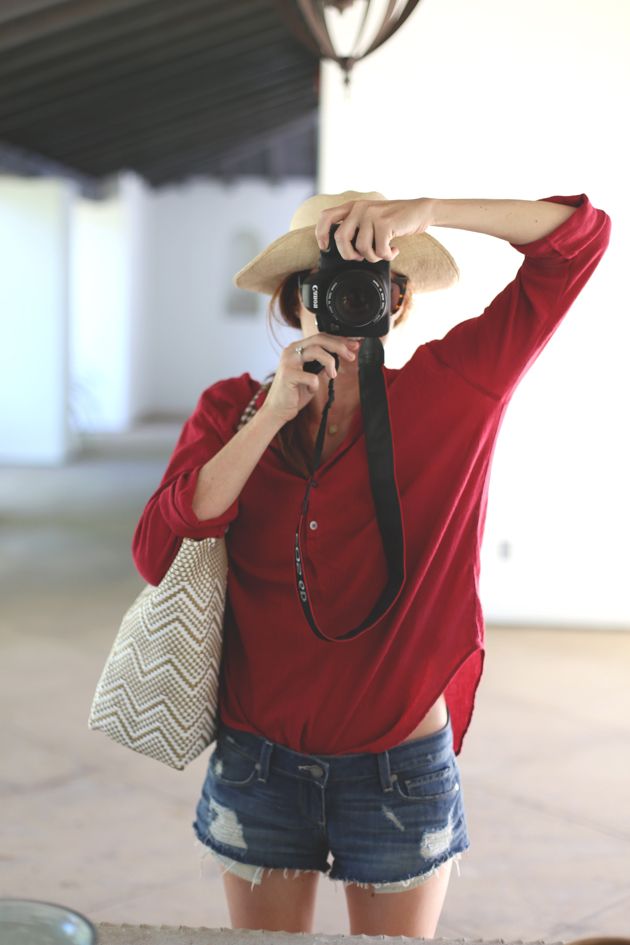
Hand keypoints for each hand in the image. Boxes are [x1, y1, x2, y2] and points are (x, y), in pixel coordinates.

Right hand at [261, 334, 360, 424]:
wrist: (277, 409)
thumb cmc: (295, 392)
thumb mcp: (312, 374)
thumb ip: (322, 364)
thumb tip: (340, 355)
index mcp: (296, 348)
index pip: (320, 337)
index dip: (338, 340)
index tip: (353, 346)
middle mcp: (291, 351)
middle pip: (319, 339)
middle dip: (339, 346)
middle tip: (351, 356)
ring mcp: (288, 362)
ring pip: (316, 351)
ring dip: (330, 362)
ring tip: (332, 375)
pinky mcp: (288, 375)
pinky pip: (311, 377)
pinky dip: (315, 385)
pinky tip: (310, 390)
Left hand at [315, 197, 435, 263]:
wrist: (419, 211)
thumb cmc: (394, 220)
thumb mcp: (371, 219)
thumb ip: (357, 227)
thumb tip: (344, 248)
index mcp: (353, 206)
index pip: (326, 216)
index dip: (321, 233)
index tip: (325, 247)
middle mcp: (359, 208)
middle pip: (340, 238)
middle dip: (349, 255)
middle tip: (360, 258)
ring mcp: (371, 214)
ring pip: (362, 248)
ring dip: (374, 256)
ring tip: (383, 252)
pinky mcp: (384, 223)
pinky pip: (379, 250)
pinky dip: (388, 255)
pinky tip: (394, 250)